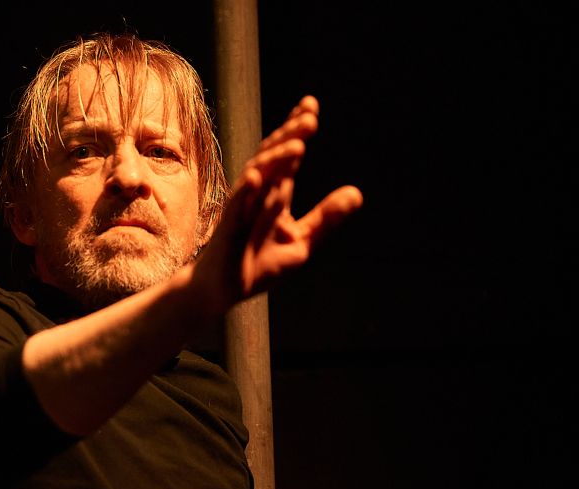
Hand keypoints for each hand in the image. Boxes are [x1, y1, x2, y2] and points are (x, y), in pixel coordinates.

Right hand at [196, 96, 362, 310]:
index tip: (310, 105)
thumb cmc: (258, 264)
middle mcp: (256, 195)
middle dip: (289, 136)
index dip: (296, 130)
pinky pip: (235, 207)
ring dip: (275, 159)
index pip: (286, 156)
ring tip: (298, 146)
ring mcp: (240, 209)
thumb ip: (326, 218)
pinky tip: (256, 177)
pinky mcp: (228, 230)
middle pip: (272, 157)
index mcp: (273, 194)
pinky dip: (245, 191)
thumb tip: (357, 194)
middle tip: (310, 116)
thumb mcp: (302, 242)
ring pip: (256, 176)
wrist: (222, 290)